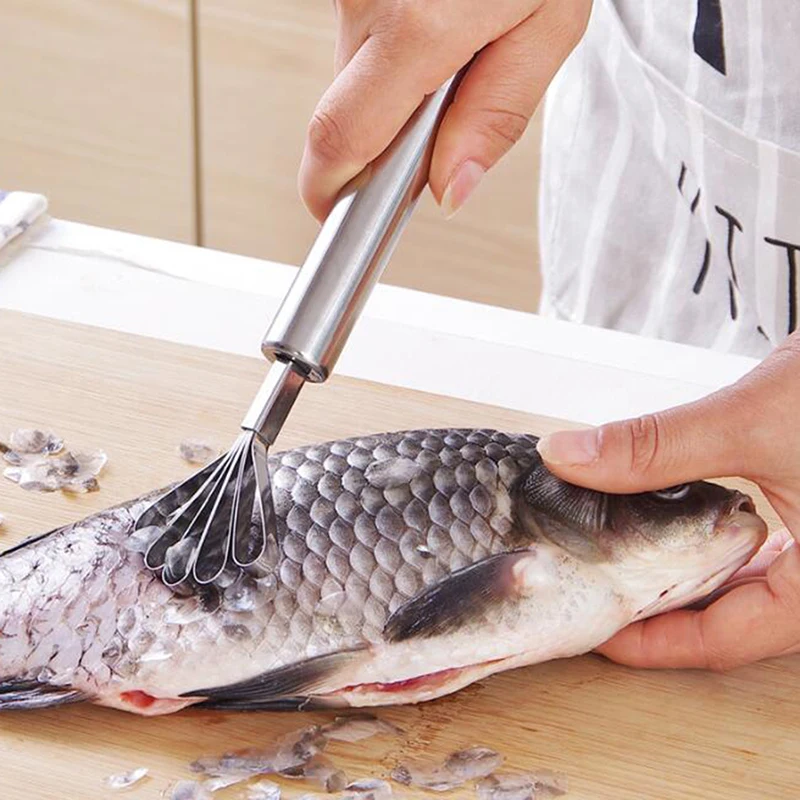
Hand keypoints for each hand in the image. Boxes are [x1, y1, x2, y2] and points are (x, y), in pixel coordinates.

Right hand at [299, 0, 591, 219]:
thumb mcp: (549, 26)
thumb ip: (496, 115)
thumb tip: (451, 189)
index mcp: (417, 26)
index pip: (338, 139)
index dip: (330, 190)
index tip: (338, 212)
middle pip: (344, 111)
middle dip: (384, 136)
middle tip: (442, 113)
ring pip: (353, 72)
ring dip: (394, 86)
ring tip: (454, 46)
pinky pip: (360, 33)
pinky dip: (393, 49)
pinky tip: (435, 19)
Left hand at [537, 333, 799, 670]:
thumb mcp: (755, 421)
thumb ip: (657, 446)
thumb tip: (568, 456)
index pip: (728, 640)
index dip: (654, 642)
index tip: (596, 633)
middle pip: (736, 622)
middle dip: (666, 611)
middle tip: (599, 596)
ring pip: (752, 592)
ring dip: (691, 580)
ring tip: (625, 567)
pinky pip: (769, 557)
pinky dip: (719, 551)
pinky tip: (683, 533)